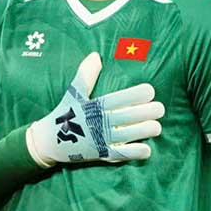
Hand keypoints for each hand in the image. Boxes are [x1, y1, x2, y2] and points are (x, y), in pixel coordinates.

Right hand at [26, 52, 163, 165]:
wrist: (49, 141)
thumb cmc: (66, 113)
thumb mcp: (73, 92)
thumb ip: (86, 74)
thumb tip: (95, 55)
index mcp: (94, 106)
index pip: (119, 98)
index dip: (136, 94)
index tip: (150, 91)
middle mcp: (99, 123)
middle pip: (128, 116)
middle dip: (147, 112)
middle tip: (160, 108)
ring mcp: (100, 140)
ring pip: (128, 135)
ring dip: (145, 131)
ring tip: (158, 126)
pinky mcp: (101, 155)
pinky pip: (120, 155)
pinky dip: (134, 153)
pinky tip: (147, 149)